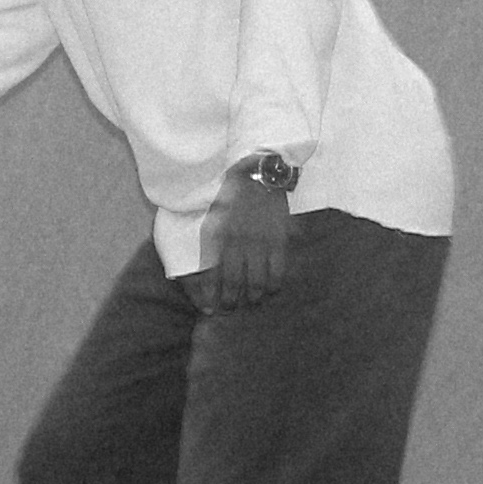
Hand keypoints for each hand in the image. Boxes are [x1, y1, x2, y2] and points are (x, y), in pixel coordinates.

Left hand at [201, 173, 292, 310]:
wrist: (259, 174)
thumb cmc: (232, 194)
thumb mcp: (212, 214)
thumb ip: (208, 240)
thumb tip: (204, 267)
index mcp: (217, 235)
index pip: (211, 273)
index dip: (209, 294)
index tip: (208, 308)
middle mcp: (237, 243)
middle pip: (233, 283)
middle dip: (230, 301)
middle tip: (229, 309)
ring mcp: (259, 243)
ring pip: (256, 282)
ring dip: (253, 296)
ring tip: (251, 301)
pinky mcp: (278, 241)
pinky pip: (277, 271)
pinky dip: (274, 285)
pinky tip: (270, 289)